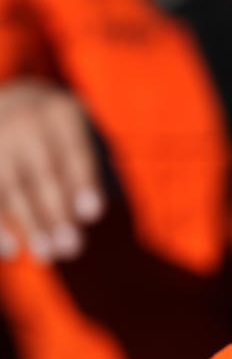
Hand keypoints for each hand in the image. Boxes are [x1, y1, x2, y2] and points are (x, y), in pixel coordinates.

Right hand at [0, 79, 104, 260]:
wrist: (18, 103)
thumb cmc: (65, 135)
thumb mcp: (84, 137)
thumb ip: (91, 171)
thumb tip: (91, 216)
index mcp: (61, 113)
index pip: (75, 152)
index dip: (84, 183)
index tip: (94, 216)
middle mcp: (25, 120)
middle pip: (43, 172)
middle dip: (57, 213)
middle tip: (72, 249)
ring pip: (11, 187)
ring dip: (30, 224)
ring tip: (48, 255)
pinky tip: (10, 251)